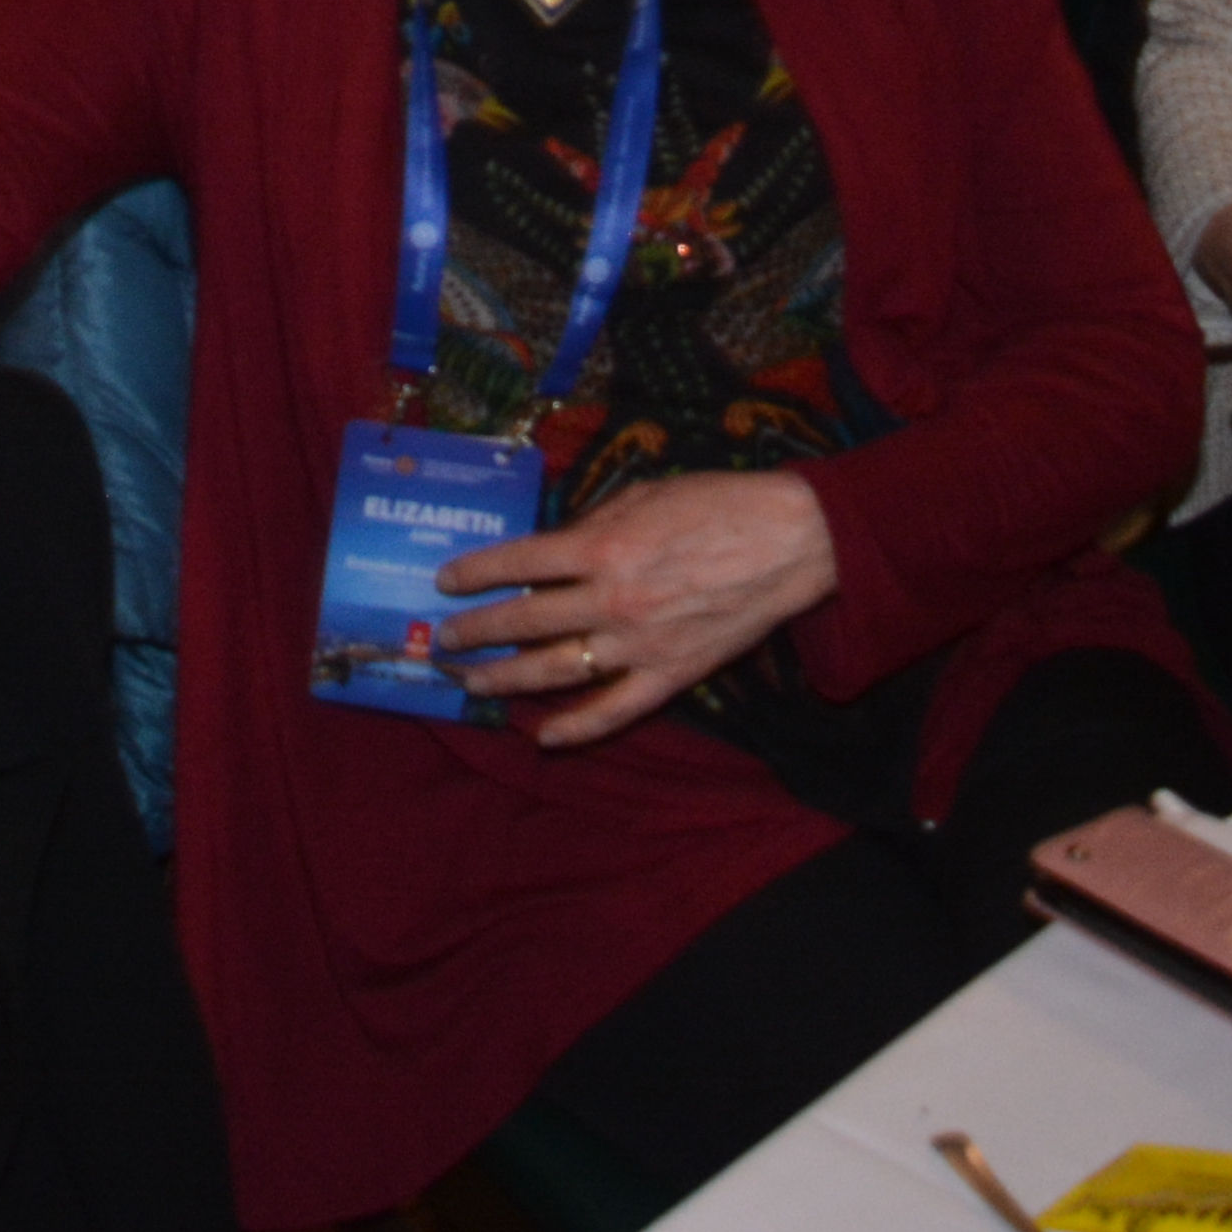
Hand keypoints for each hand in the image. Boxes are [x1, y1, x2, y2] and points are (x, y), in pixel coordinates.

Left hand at [428, 472, 839, 750]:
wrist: (789, 541)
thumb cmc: (715, 505)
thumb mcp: (641, 495)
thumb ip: (591, 522)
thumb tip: (549, 551)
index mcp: (602, 545)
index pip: (519, 562)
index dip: (475, 572)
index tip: (444, 583)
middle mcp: (611, 598)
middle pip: (524, 621)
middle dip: (475, 631)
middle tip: (442, 640)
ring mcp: (639, 643)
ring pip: (555, 670)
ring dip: (505, 678)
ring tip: (471, 681)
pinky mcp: (670, 675)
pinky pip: (614, 711)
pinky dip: (577, 728)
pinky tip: (543, 737)